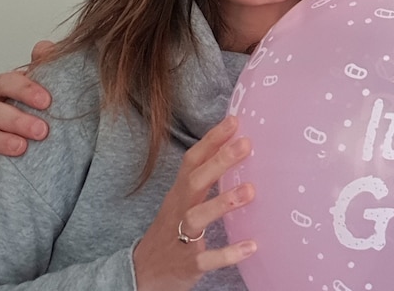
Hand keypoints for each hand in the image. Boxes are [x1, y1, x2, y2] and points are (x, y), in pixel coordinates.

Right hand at [0, 40, 55, 171]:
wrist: (17, 138)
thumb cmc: (26, 110)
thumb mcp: (37, 89)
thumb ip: (43, 68)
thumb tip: (46, 47)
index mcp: (0, 88)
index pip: (7, 82)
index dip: (26, 90)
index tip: (47, 101)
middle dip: (17, 120)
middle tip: (42, 131)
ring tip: (21, 148)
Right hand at [133, 116, 256, 290]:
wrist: (141, 274)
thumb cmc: (172, 229)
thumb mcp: (183, 200)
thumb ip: (206, 177)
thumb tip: (236, 147)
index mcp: (180, 193)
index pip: (192, 160)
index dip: (211, 140)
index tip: (234, 120)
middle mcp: (179, 210)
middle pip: (194, 181)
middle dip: (219, 162)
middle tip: (246, 144)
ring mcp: (181, 237)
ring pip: (197, 217)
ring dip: (222, 203)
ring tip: (250, 191)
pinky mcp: (188, 264)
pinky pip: (207, 258)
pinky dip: (228, 253)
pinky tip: (251, 246)